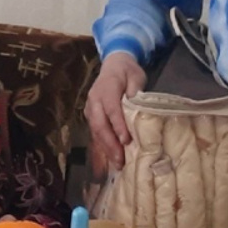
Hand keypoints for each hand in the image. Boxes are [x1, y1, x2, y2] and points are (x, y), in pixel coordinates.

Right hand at [85, 51, 145, 169]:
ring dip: (106, 148)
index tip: (126, 141)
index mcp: (107, 88)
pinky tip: (111, 158)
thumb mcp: (137, 77)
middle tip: (120, 160)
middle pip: (100, 124)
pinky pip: (95, 132)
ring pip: (96, 131)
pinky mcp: (91, 115)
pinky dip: (103, 146)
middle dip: (110, 144)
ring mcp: (90, 108)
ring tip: (117, 164)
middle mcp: (94, 99)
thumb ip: (136, 92)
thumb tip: (137, 110)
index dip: (118, 125)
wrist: (114, 64)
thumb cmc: (128, 71)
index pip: (111, 109)